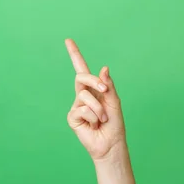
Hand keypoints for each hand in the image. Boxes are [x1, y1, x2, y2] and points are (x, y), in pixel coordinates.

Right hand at [66, 38, 126, 161]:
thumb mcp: (114, 101)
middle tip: (105, 90)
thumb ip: (109, 85)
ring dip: (99, 108)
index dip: (75, 55)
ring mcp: (76, 106)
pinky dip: (93, 117)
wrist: (111, 143)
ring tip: (102, 119)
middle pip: (81, 77)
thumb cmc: (114, 123)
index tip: (68, 40)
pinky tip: (94, 125)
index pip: (82, 69)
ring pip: (85, 96)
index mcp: (93, 89)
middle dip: (94, 81)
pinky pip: (82, 109)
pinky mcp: (72, 117)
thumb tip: (104, 68)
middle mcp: (83, 95)